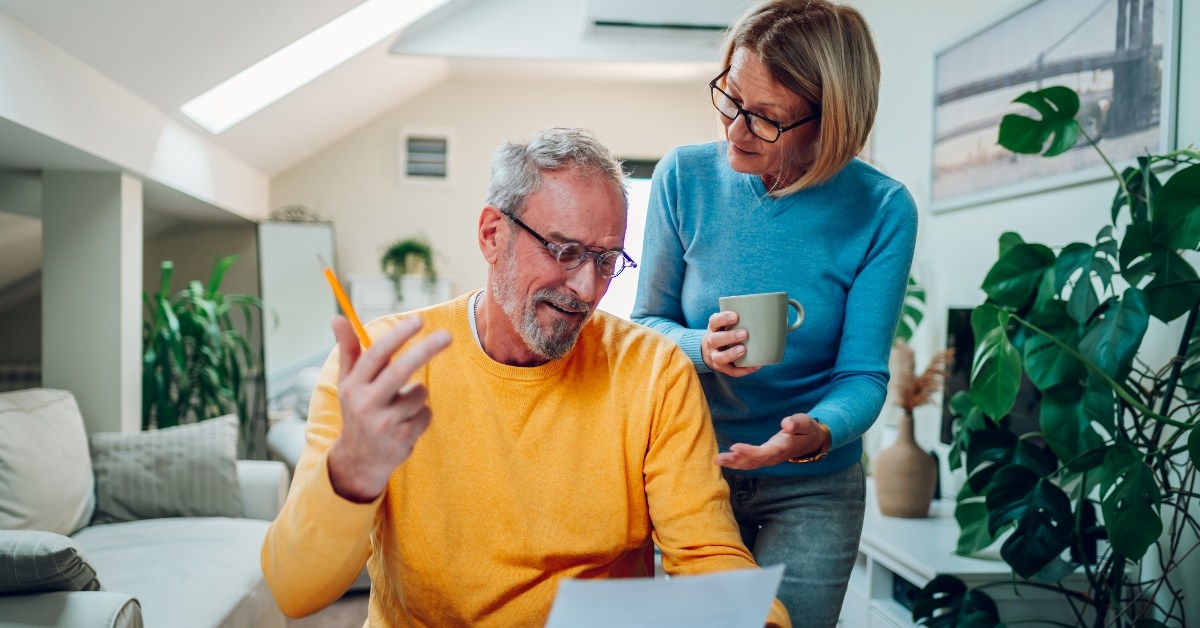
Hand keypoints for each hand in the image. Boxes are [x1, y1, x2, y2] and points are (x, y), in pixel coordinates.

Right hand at [327, 315, 450, 501]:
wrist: (359, 459)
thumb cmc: (358, 409)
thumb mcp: (348, 382)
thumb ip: (348, 350)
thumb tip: (337, 317)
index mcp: (353, 386)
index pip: (375, 355)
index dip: (398, 336)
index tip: (418, 320)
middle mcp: (365, 404)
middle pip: (399, 371)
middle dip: (425, 351)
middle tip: (447, 336)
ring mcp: (384, 423)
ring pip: (419, 394)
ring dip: (418, 395)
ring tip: (402, 407)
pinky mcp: (401, 438)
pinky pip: (426, 413)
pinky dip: (422, 414)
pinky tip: (406, 423)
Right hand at [701, 311, 761, 376]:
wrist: (709, 350)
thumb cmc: (724, 333)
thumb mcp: (725, 323)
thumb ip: (740, 318)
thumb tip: (767, 311)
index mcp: (714, 328)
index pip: (714, 321)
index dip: (723, 318)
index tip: (735, 316)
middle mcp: (711, 342)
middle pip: (715, 340)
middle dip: (729, 337)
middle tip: (744, 333)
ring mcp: (714, 356)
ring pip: (720, 358)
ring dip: (731, 354)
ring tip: (743, 350)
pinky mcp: (721, 368)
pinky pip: (731, 371)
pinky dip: (743, 370)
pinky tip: (755, 366)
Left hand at [715, 413, 828, 469]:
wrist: (812, 440)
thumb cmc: (806, 429)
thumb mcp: (804, 422)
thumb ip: (796, 423)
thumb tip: (786, 424)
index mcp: (783, 448)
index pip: (764, 453)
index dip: (749, 452)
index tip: (735, 447)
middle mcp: (774, 457)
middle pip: (754, 461)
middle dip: (736, 460)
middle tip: (720, 458)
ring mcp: (770, 459)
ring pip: (750, 464)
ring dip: (734, 463)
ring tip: (718, 460)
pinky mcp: (765, 457)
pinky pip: (750, 463)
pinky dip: (737, 463)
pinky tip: (725, 461)